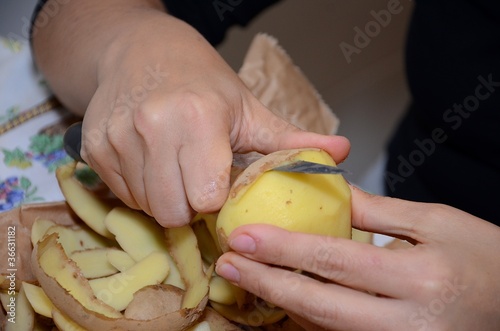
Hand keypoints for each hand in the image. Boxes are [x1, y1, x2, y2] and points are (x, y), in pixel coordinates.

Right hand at [32, 0, 349, 226]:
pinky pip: (122, 194)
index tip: (222, 188)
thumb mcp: (247, 107)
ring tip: (176, 168)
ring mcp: (118, 139)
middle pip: (173, 212)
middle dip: (190, 208)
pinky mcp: (93, 148)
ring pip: (146, 207)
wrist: (139, 49)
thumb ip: (290, 139)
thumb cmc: (201, 80)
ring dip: (165, 199)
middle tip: (198, 184)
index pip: (207, 198)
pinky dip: (141, 189)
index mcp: (199, 118)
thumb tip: (344, 152)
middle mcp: (153, 128)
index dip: (218, 200)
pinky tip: (152, 163)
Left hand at [215, 186, 499, 329]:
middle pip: (319, 305)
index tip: (243, 236)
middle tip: (227, 262)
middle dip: (266, 283)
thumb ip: (377, 211)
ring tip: (246, 278)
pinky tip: (283, 298)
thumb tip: (328, 192)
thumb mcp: (436, 222)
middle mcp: (406, 324)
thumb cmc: (487, 258)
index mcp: (418, 280)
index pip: (335, 261)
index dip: (284, 250)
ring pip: (325, 327)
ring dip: (280, 303)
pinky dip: (308, 318)